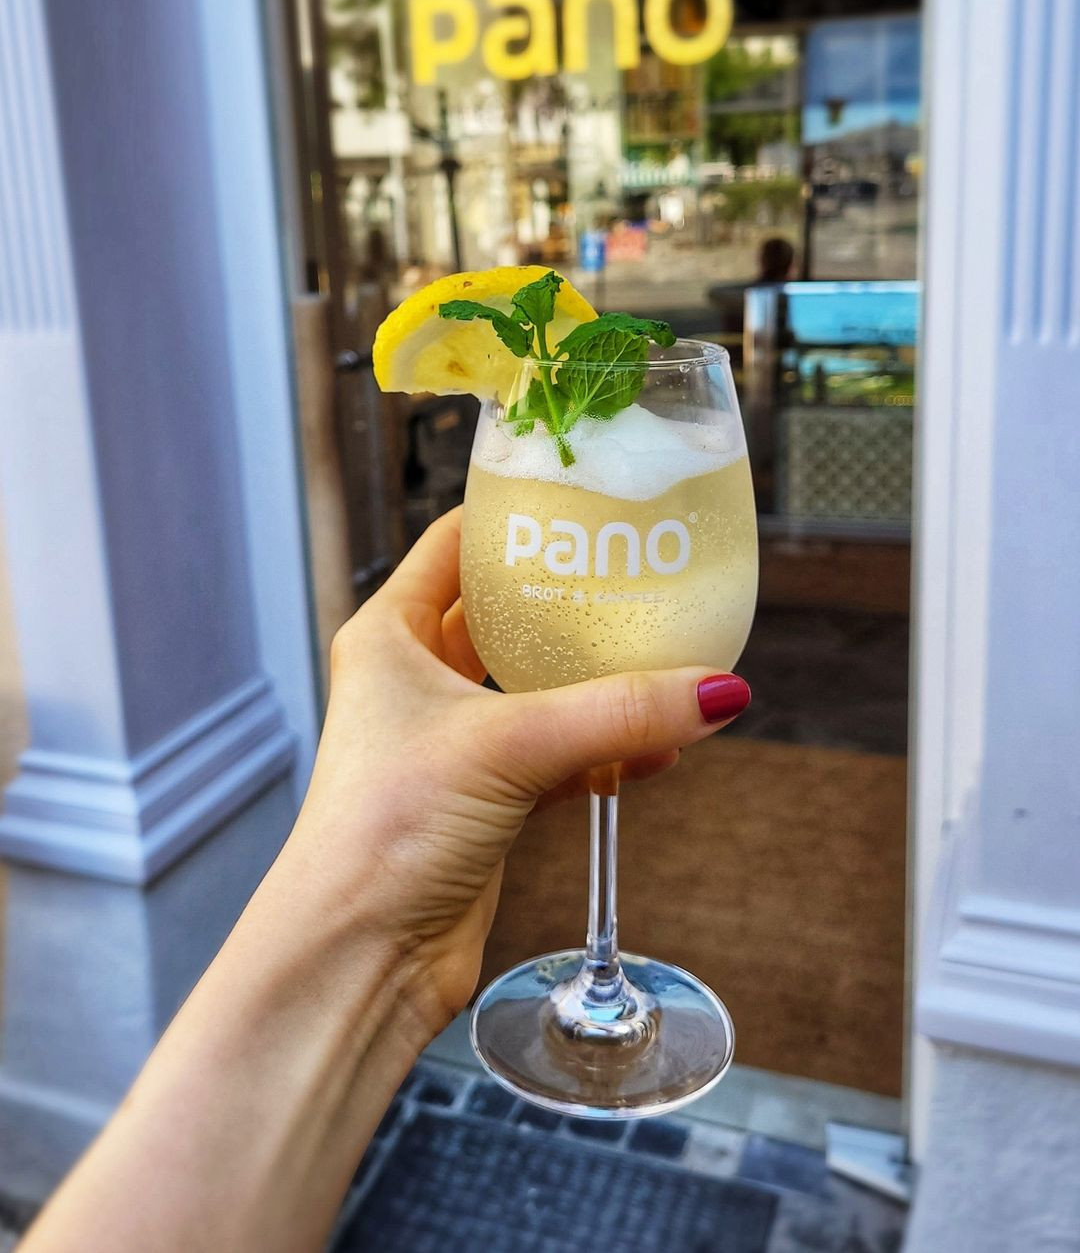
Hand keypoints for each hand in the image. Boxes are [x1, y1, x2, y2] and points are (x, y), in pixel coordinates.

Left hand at [282, 507, 749, 1037]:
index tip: (586, 504)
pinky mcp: (485, 798)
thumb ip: (615, 714)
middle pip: (506, 615)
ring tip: (665, 657)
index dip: (516, 518)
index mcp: (391, 635)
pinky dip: (603, 749)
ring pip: (537, 688)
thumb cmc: (382, 833)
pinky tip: (656, 747)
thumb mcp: (506, 748)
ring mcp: (453, 741)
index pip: (457, 544)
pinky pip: (558, 754)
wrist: (357, 956)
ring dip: (596, 681)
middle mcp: (416, 680)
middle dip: (572, 600)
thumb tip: (716, 690)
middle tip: (642, 576)